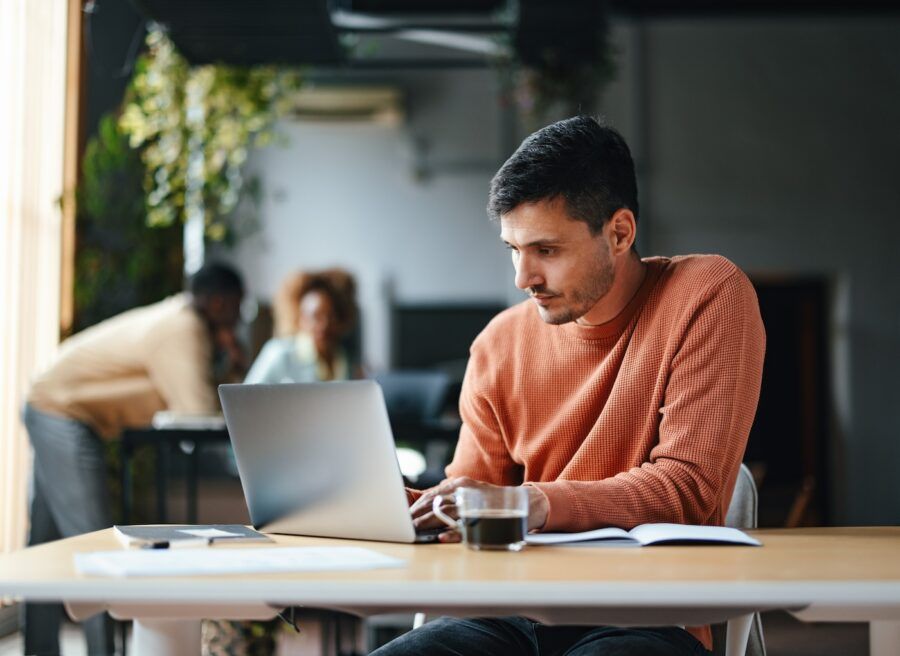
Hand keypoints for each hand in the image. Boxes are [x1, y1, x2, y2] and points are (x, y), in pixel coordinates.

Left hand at [410, 477, 549, 542]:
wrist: (525, 502)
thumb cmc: (492, 501)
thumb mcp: (470, 493)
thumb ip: (451, 498)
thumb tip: (427, 507)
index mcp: (461, 484)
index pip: (433, 494)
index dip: (417, 505)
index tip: (405, 515)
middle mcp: (466, 492)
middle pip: (436, 502)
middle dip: (418, 515)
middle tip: (405, 526)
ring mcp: (475, 505)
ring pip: (447, 513)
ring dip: (429, 522)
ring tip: (415, 530)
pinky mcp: (485, 519)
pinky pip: (466, 528)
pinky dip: (452, 533)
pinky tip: (441, 537)